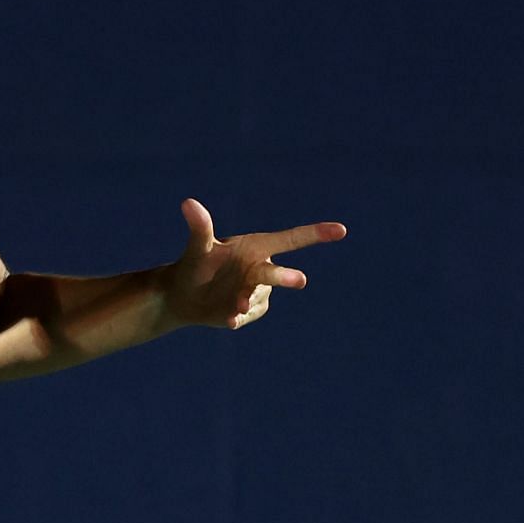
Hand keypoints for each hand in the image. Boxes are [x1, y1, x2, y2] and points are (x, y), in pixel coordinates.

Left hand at [162, 198, 347, 329]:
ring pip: (259, 297)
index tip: (341, 230)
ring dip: (248, 302)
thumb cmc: (193, 265)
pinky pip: (249, 314)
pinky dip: (239, 317)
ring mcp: (257, 290)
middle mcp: (261, 267)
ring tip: (234, 307)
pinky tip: (228, 320)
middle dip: (286, 277)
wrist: (182, 296)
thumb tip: (188, 203)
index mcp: (255, 247)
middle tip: (300, 280)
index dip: (315, 234)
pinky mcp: (251, 310)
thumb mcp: (197, 247)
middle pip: (276, 273)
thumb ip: (200, 227)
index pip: (289, 239)